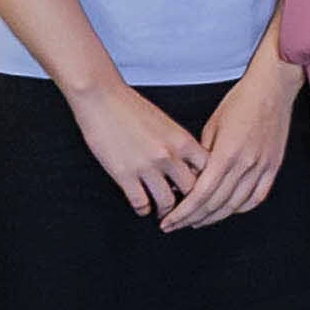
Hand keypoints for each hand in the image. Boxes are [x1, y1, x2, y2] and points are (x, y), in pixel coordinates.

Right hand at [67, 77, 204, 219]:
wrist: (101, 97)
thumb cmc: (132, 107)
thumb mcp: (166, 123)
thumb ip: (179, 144)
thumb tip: (187, 166)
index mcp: (182, 140)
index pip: (208, 171)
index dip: (206, 183)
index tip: (201, 190)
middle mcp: (169, 155)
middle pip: (191, 190)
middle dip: (189, 201)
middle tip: (185, 208)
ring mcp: (147, 167)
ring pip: (167, 202)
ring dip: (166, 210)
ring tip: (163, 212)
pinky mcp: (124, 175)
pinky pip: (141, 203)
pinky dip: (143, 210)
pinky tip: (143, 208)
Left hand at [161, 64, 294, 230]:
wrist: (272, 89)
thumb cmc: (239, 101)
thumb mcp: (212, 125)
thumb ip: (203, 155)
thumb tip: (191, 177)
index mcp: (226, 154)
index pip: (200, 194)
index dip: (183, 212)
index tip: (170, 220)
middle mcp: (245, 164)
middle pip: (216, 204)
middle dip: (193, 218)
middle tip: (177, 225)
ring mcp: (262, 167)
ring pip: (235, 205)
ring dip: (214, 217)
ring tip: (198, 221)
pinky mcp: (273, 166)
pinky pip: (257, 197)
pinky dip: (240, 208)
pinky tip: (227, 210)